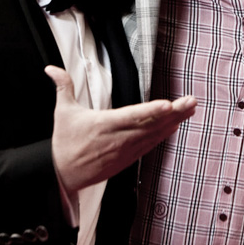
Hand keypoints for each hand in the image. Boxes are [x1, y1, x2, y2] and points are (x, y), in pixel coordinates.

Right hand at [46, 65, 195, 192]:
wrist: (63, 176)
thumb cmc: (65, 143)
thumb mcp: (62, 113)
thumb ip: (63, 87)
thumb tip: (51, 68)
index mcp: (104, 124)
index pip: (132, 116)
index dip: (152, 110)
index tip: (169, 105)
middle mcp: (119, 138)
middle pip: (151, 124)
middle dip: (174, 113)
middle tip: (192, 101)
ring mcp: (126, 149)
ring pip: (155, 134)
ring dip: (175, 121)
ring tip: (191, 109)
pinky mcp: (129, 158)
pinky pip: (151, 144)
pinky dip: (164, 134)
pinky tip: (176, 125)